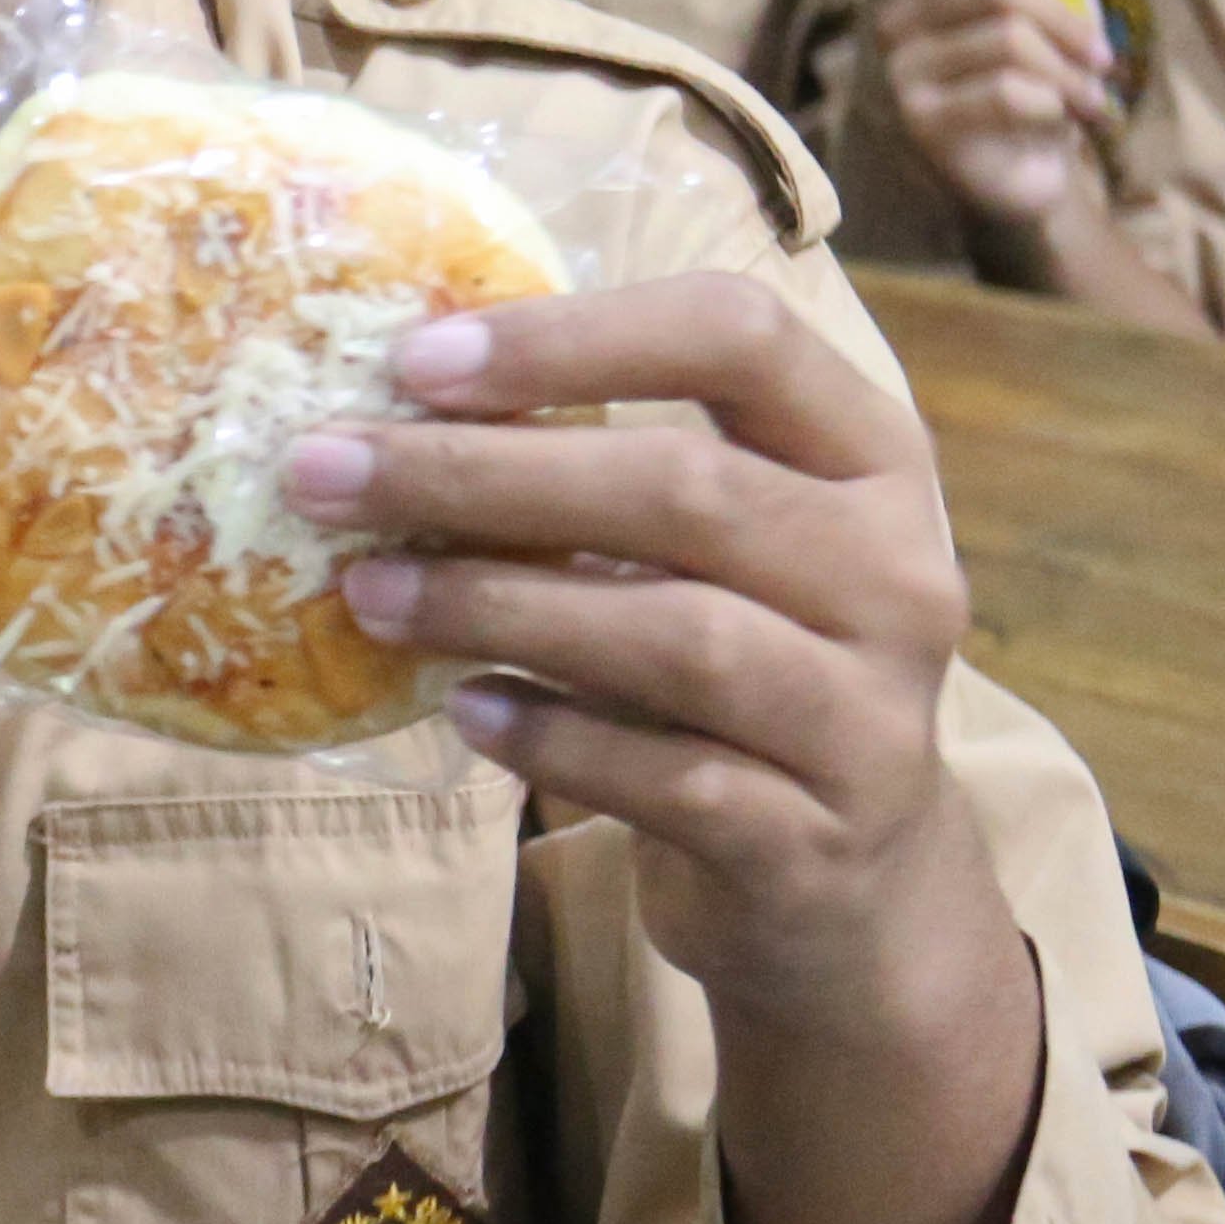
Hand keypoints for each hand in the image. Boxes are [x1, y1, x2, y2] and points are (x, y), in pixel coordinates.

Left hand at [282, 280, 998, 1031]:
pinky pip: (670, 777)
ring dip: (500, 607)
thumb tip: (388, 409)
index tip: (414, 359)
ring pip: (679, 636)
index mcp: (870, 455)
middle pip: (686, 490)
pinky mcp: (817, 840)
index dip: (575, 337)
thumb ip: (601, 470)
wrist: (853, 886)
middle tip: (327, 475)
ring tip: (368, 596)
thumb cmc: (749, 671)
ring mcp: (870, 715)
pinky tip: (465, 713)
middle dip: (483, 474)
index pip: (742, 338)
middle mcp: (897, 572)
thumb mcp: (710, 553)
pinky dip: (553, 740)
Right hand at [874, 0, 1119, 231]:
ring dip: (1069, 69)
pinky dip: (1056, 102)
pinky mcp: (921, 122)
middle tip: (1101, 54)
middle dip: (1065, 20)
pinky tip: (1071, 117)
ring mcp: (899, 72)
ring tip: (1093, 91)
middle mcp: (893, 20)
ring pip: (1009, 39)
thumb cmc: (1030, 80)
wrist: (1018, 172)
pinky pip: (1007, 92)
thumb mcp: (1041, 10)